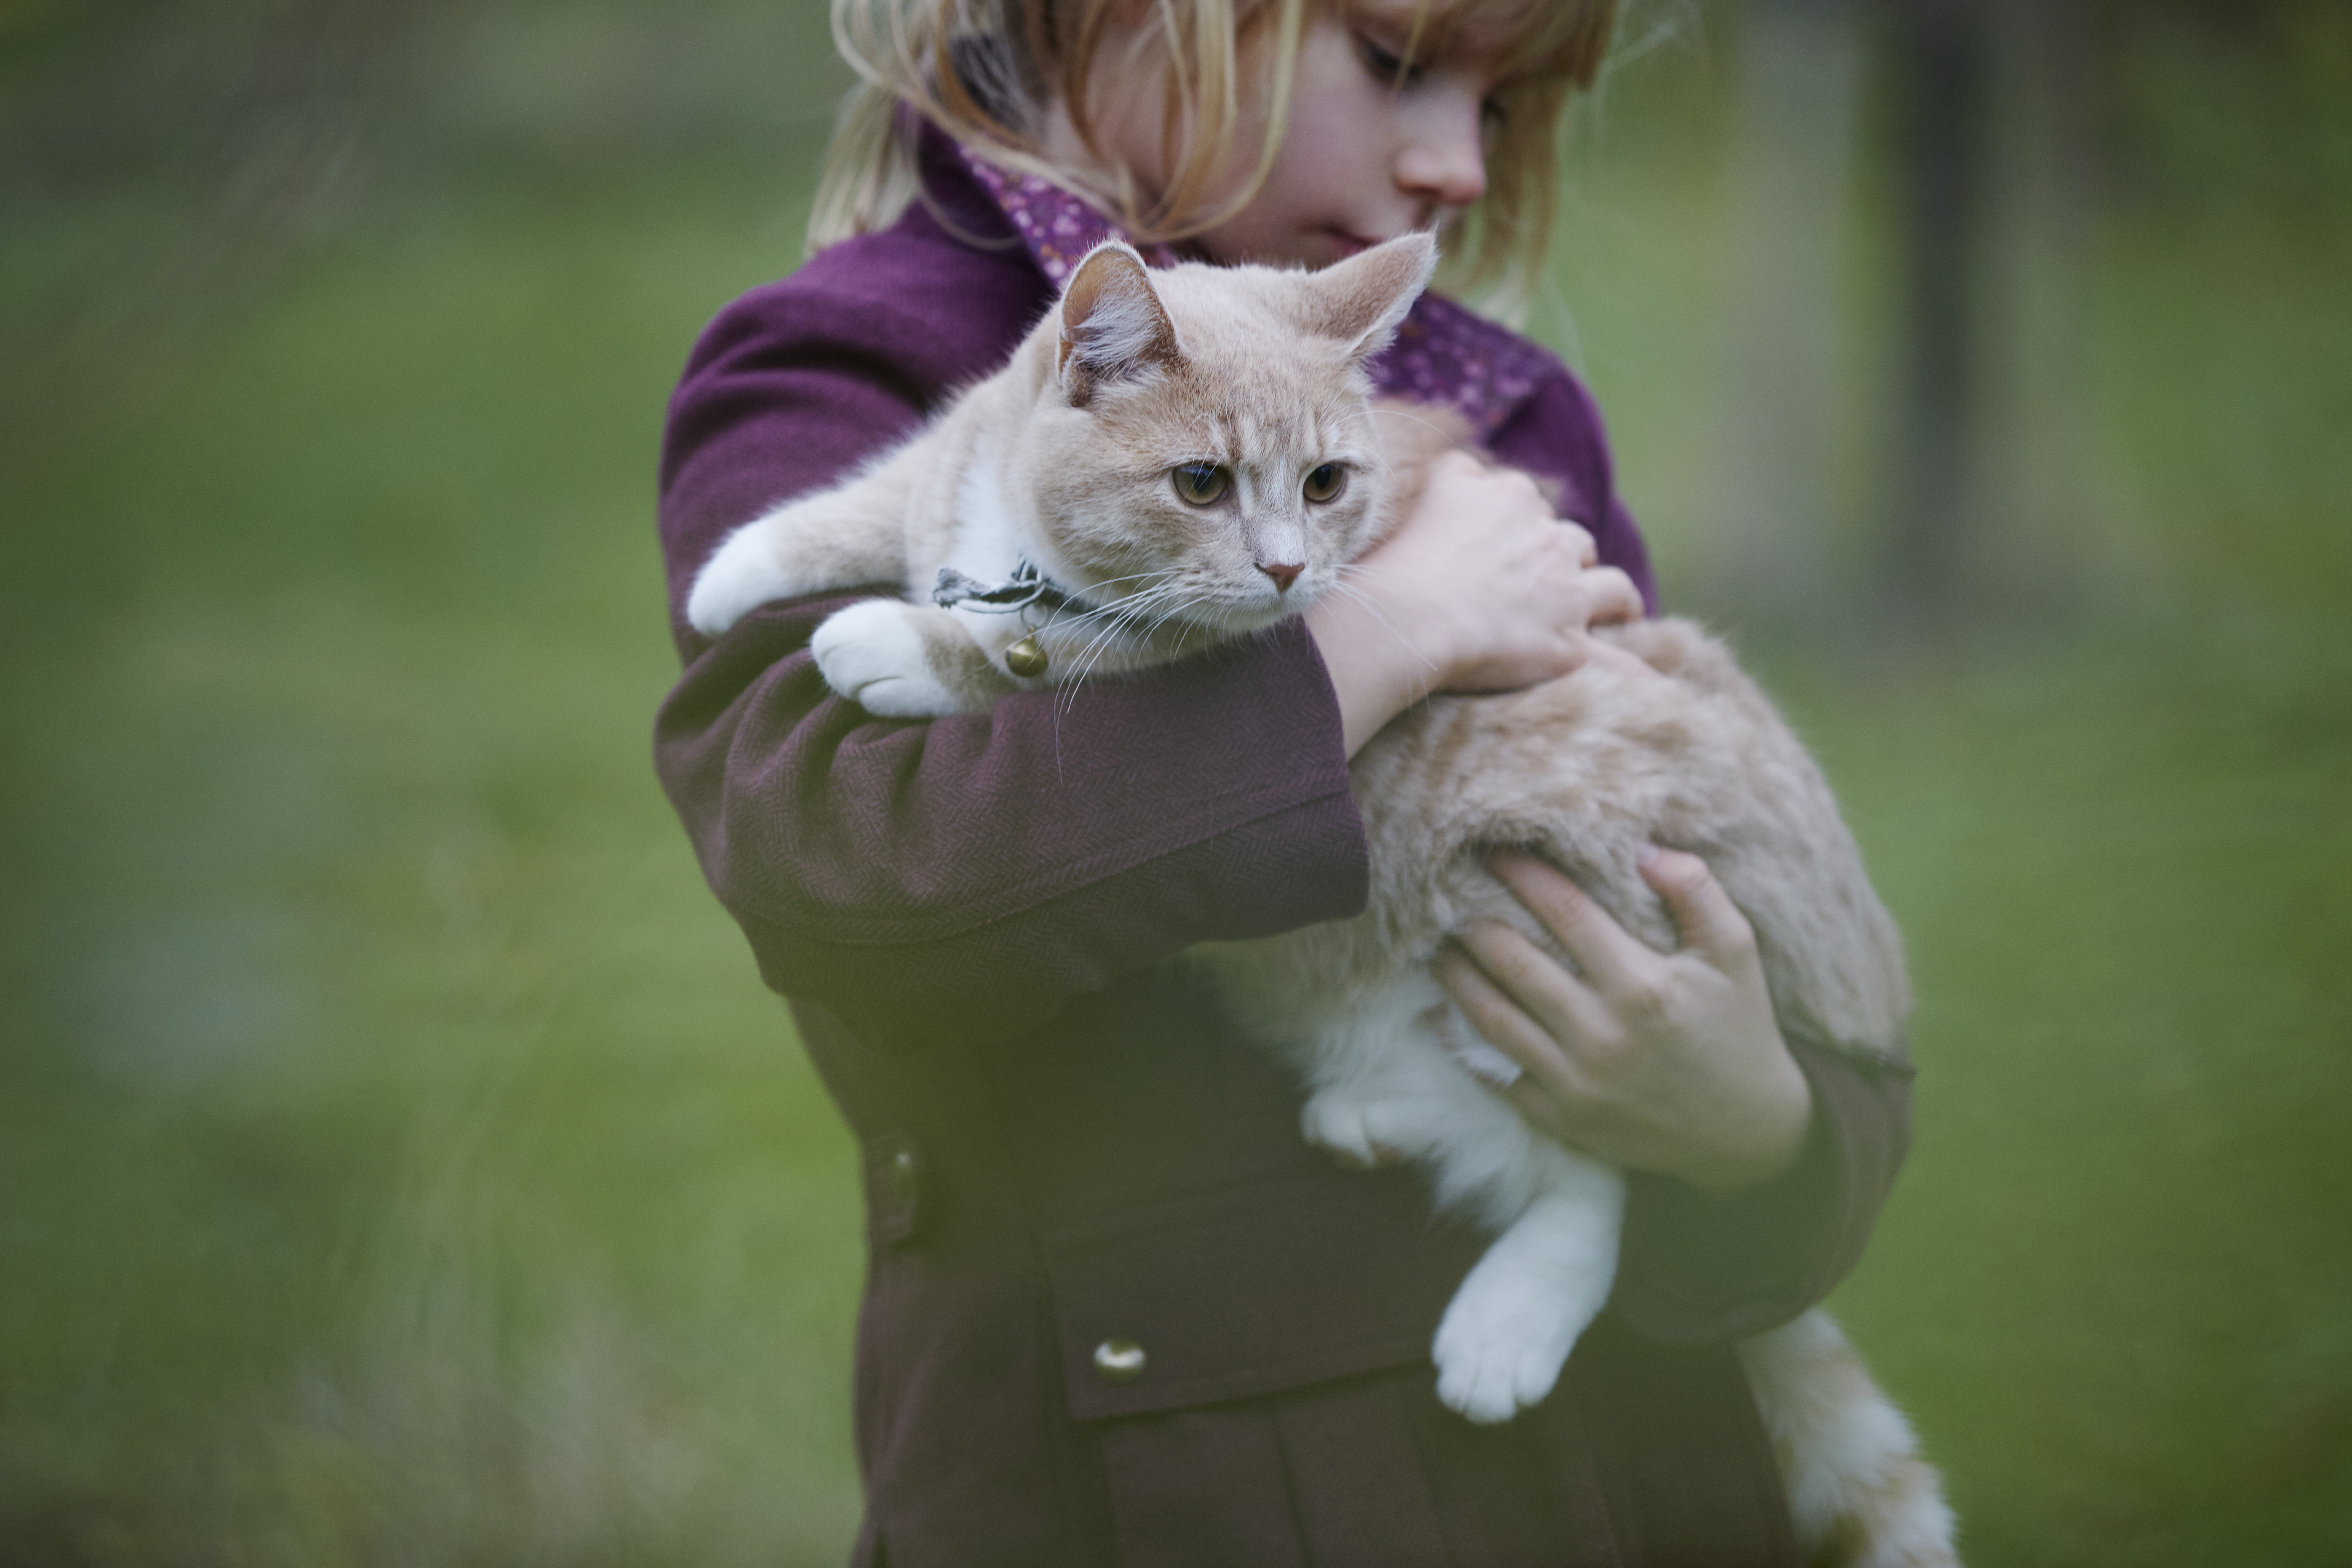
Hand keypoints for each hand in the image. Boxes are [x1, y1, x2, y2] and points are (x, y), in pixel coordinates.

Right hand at [1306, 452, 1643, 754]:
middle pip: (1570, 540)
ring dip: (1610, 597)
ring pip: (1609, 586)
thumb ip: (1455, 471)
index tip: (1501, 544)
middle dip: (1562, 557)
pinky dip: (1634, 672)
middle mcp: (1546, 538)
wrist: (1406, 616)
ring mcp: (1563, 592)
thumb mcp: (1427, 488)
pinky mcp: (1567, 644)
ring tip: (1610, 612)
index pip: (1523, 501)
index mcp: (1510, 496)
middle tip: (1541, 584)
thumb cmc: (1402, 559)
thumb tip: (1467, 464)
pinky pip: (1615, 660)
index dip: (1516, 524)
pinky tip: (1654, 685)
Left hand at [1434, 846, 1813, 1194]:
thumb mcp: (1736, 953)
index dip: (1523, 876)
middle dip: (1473, 920)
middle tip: (1445, 891)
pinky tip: (1440, 1014)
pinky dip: (1460, 1043)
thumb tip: (1641, 848)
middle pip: (1512, 961)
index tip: (1494, 851)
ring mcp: (1575, 1080)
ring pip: (1491, 1016)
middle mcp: (1601, 1033)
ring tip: (1436, 944)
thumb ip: (1695, 892)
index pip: (1564, 912)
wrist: (1745, 1132)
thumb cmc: (1740, 1030)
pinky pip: (1495, 1074)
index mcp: (1642, 985)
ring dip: (1455, 975)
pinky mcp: (1561, 1117)